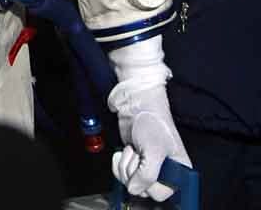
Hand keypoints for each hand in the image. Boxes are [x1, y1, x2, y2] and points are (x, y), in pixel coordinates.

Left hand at [107, 37, 191, 201]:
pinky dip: (118, 162)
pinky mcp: (132, 160)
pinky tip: (125, 150)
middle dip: (133, 171)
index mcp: (179, 171)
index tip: (146, 168)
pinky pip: (120, 172)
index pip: (162, 193)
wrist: (136, 104)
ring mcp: (146, 167)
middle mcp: (164, 171)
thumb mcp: (154, 149)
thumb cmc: (152, 122)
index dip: (150, 184)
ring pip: (129, 181)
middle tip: (138, 154)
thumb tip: (134, 189)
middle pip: (142, 189)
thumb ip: (147, 174)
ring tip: (133, 149)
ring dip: (125, 164)